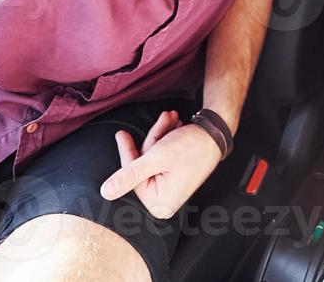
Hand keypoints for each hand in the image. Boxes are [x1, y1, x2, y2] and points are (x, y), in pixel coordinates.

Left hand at [99, 109, 220, 219]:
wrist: (218, 133)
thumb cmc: (192, 147)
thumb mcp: (156, 158)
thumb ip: (129, 175)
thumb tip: (105, 192)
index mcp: (159, 203)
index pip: (132, 177)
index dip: (128, 152)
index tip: (121, 134)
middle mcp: (165, 200)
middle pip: (142, 167)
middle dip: (152, 141)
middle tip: (163, 120)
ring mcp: (171, 189)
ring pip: (151, 159)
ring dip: (160, 136)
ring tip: (172, 119)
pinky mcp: (175, 177)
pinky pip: (161, 159)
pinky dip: (166, 140)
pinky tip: (175, 126)